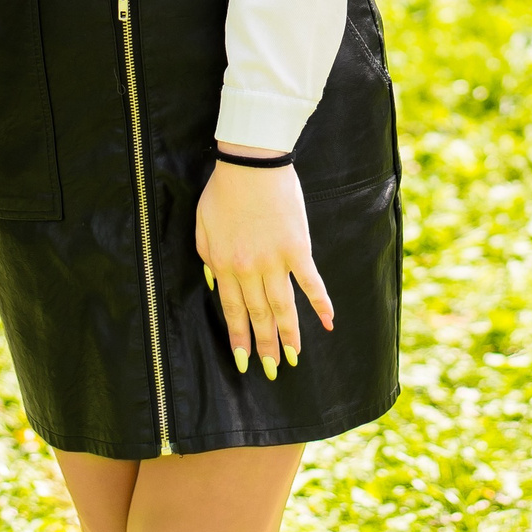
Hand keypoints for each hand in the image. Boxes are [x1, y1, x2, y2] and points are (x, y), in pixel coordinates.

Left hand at [195, 151, 332, 380]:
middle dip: (264, 345)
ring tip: (295, 357)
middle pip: (258, 315)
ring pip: (282, 307)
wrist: (251, 162)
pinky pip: (310, 281)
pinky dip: (320, 302)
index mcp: (223, 264)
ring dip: (290, 334)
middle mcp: (248, 269)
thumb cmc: (223, 190)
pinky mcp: (297, 248)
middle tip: (273, 369)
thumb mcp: (202, 225)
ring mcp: (275, 260)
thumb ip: (206, 257)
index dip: (239, 337)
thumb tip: (212, 283)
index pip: (232, 310)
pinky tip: (328, 321)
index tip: (244, 360)